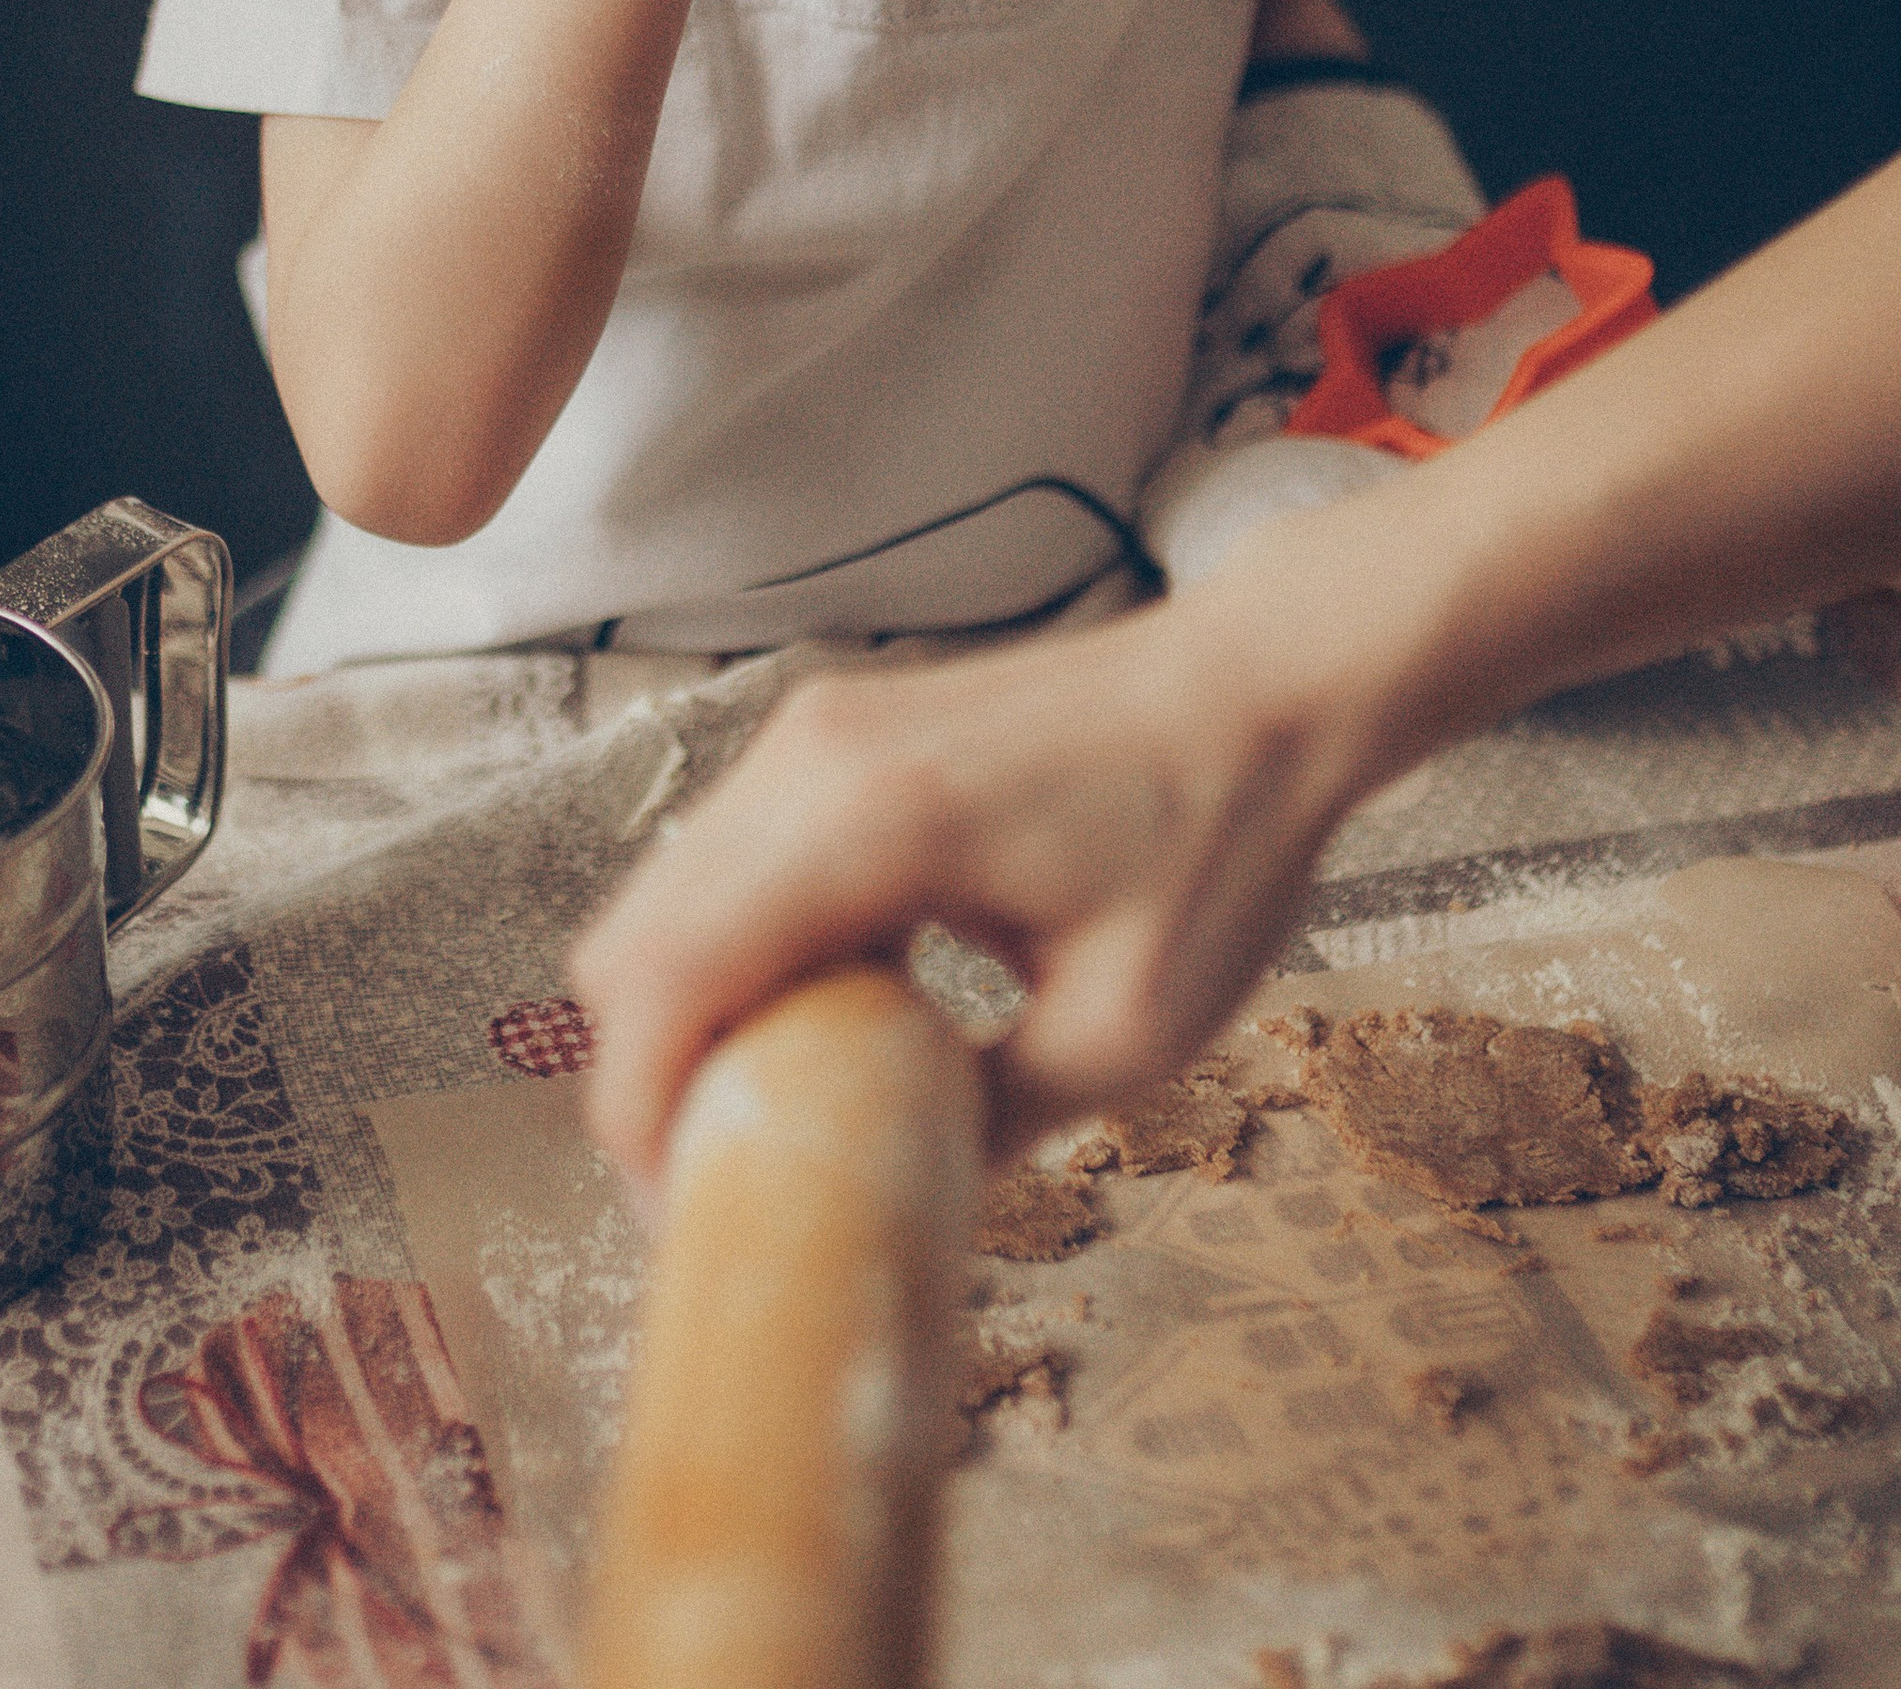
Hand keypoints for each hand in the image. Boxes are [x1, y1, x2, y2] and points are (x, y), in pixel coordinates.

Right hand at [570, 594, 1345, 1200]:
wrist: (1265, 683)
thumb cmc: (1218, 839)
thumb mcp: (1127, 1029)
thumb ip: (987, 1120)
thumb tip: (887, 1196)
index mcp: (874, 820)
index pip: (670, 972)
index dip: (638, 1112)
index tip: (681, 1217)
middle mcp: (815, 756)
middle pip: (635, 939)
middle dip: (650, 1076)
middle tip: (729, 1180)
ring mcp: (819, 731)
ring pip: (671, 896)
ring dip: (694, 1010)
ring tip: (786, 1109)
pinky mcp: (841, 733)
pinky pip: (734, 859)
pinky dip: (742, 950)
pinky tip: (837, 1015)